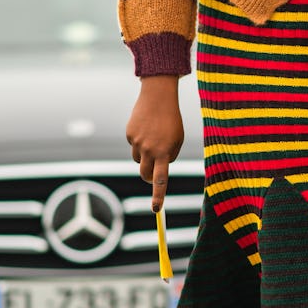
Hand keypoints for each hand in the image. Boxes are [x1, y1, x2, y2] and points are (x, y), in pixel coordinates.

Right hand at [125, 76, 184, 211]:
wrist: (158, 97)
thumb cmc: (172, 120)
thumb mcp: (177, 140)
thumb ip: (169, 156)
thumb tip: (157, 168)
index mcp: (165, 152)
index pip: (161, 180)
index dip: (158, 196)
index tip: (156, 209)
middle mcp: (149, 150)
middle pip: (145, 174)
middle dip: (149, 178)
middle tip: (153, 175)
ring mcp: (137, 142)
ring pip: (139, 159)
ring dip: (145, 156)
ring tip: (153, 139)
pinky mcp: (129, 134)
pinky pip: (134, 145)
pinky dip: (139, 141)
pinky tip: (146, 127)